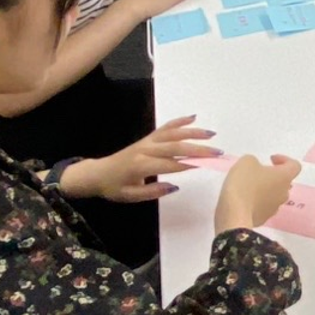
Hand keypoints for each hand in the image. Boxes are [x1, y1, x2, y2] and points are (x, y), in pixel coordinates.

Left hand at [59, 115, 221, 201]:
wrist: (97, 173)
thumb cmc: (114, 187)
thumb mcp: (130, 196)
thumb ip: (152, 192)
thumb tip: (174, 186)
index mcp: (141, 166)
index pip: (170, 164)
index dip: (188, 165)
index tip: (207, 165)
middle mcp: (146, 150)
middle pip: (176, 147)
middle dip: (198, 149)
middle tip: (217, 152)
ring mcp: (147, 141)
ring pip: (173, 134)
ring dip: (193, 133)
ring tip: (211, 134)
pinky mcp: (147, 138)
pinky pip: (165, 127)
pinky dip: (179, 121)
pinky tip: (193, 118)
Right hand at [215, 154, 302, 233]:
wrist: (234, 213)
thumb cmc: (244, 183)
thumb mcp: (246, 162)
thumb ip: (255, 162)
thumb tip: (256, 169)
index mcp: (284, 177)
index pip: (295, 166)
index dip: (284, 160)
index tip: (270, 160)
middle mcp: (284, 193)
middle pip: (284, 182)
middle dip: (273, 176)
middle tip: (258, 173)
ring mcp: (275, 208)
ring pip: (274, 196)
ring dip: (265, 190)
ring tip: (248, 187)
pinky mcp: (264, 219)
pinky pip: (263, 207)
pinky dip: (257, 202)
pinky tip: (243, 200)